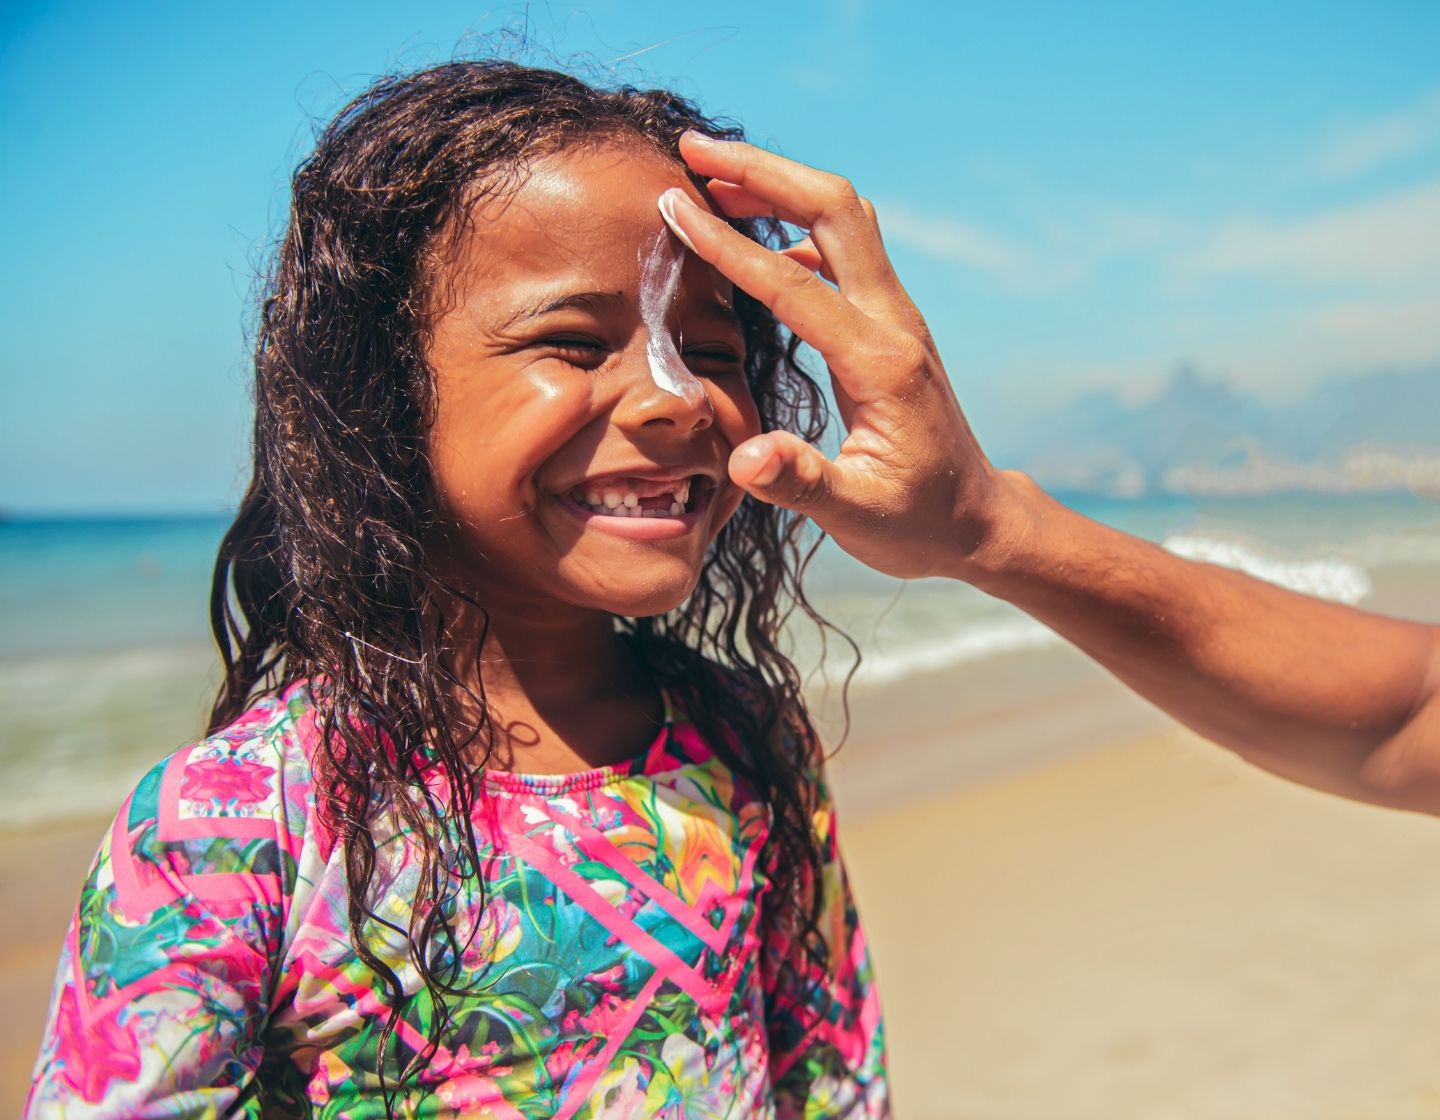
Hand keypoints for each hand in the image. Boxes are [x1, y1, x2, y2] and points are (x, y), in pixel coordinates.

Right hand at [661, 131, 1015, 581]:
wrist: (976, 520)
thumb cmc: (916, 522)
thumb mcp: (857, 517)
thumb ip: (800, 482)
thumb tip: (745, 458)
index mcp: (880, 363)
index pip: (793, 282)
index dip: (728, 243)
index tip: (673, 207)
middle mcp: (894, 322)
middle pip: (836, 208)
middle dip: (764, 170)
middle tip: (692, 149)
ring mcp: (896, 316)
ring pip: (842, 218)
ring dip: (780, 186)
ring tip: (710, 179)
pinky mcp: (888, 323)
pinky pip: (844, 248)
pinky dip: (794, 223)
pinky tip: (756, 239)